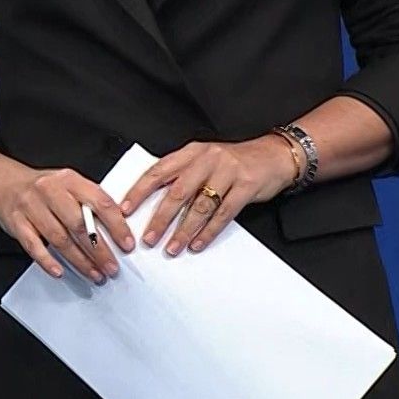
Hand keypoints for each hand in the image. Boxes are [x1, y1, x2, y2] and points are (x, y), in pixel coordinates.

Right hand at [0, 167, 136, 283]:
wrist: (5, 184)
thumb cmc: (44, 189)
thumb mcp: (69, 185)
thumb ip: (89, 201)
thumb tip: (119, 226)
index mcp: (69, 179)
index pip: (99, 201)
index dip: (116, 225)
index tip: (126, 244)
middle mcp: (50, 191)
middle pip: (79, 224)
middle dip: (99, 250)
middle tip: (112, 267)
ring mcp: (31, 206)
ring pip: (59, 238)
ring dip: (79, 260)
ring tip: (95, 274)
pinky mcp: (16, 223)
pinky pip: (33, 245)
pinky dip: (47, 260)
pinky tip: (60, 271)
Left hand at [118, 138, 298, 254]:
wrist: (273, 155)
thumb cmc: (234, 160)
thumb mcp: (204, 159)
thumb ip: (182, 175)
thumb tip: (151, 200)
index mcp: (192, 152)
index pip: (158, 171)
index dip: (140, 191)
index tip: (125, 210)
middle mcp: (207, 159)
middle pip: (177, 191)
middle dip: (160, 218)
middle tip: (148, 238)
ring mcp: (227, 172)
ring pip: (199, 206)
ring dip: (183, 230)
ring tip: (172, 247)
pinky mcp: (245, 186)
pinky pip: (223, 214)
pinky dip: (208, 232)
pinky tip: (197, 243)